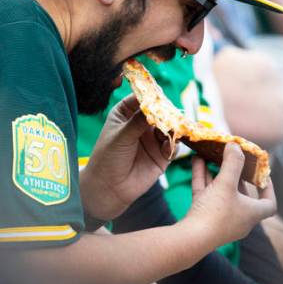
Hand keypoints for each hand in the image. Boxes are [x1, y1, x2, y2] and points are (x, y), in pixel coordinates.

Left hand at [79, 95, 172, 220]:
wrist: (109, 188)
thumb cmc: (108, 158)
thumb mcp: (121, 136)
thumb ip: (138, 121)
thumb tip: (155, 106)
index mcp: (125, 113)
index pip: (140, 98)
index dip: (149, 95)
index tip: (157, 94)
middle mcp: (141, 123)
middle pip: (158, 111)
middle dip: (165, 111)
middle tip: (169, 112)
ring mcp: (152, 138)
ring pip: (169, 127)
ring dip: (173, 127)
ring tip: (172, 128)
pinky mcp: (162, 154)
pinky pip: (173, 145)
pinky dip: (174, 143)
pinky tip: (168, 146)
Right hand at [184, 143, 276, 247]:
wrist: (190, 239)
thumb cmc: (215, 213)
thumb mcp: (226, 184)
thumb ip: (233, 163)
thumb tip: (236, 145)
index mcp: (251, 214)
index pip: (269, 204)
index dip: (269, 189)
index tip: (263, 175)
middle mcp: (238, 218)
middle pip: (243, 196)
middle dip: (238, 178)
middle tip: (236, 162)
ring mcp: (220, 219)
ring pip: (221, 193)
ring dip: (217, 175)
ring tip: (213, 156)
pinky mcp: (203, 218)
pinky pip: (206, 194)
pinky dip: (203, 178)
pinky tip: (197, 160)